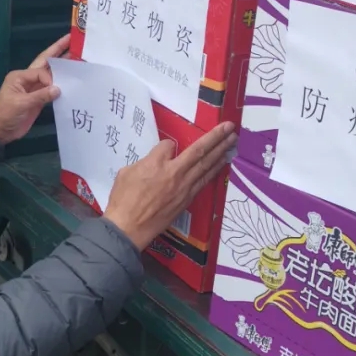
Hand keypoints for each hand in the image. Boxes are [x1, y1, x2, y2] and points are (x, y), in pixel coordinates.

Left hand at [0, 35, 69, 145]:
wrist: (1, 131)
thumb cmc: (6, 114)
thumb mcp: (21, 104)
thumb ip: (40, 96)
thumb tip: (58, 89)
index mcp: (20, 76)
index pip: (40, 71)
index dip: (49, 79)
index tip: (54, 91)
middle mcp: (28, 78)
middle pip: (45, 62)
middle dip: (58, 50)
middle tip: (71, 39)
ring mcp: (34, 88)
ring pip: (51, 74)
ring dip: (63, 66)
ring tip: (77, 56)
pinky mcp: (39, 98)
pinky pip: (52, 88)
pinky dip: (62, 84)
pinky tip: (72, 80)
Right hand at [103, 122, 235, 251]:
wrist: (129, 228)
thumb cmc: (123, 200)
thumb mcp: (126, 172)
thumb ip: (145, 162)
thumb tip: (156, 160)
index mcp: (156, 164)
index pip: (168, 145)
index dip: (167, 146)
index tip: (164, 149)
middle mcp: (174, 174)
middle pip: (199, 152)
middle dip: (216, 138)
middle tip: (229, 127)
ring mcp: (183, 188)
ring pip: (206, 166)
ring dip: (221, 152)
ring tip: (232, 142)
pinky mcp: (187, 200)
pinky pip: (204, 181)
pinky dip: (214, 171)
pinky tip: (221, 164)